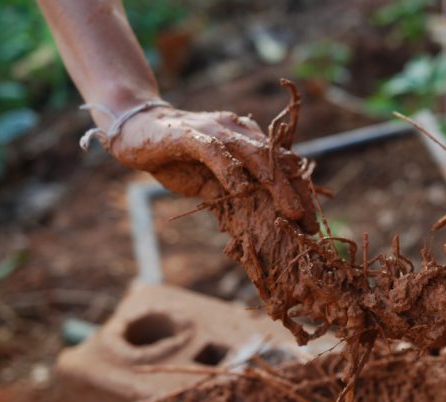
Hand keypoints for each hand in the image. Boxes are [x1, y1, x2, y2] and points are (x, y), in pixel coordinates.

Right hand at [109, 106, 317, 230]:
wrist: (133, 130)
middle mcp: (239, 132)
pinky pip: (216, 152)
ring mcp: (216, 131)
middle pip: (277, 163)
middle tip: (311, 225)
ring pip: (255, 157)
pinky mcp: (191, 134)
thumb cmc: (175, 157)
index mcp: (248, 141)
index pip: (282, 168)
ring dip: (276, 185)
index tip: (312, 224)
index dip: (300, 194)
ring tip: (292, 213)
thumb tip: (253, 227)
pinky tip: (242, 192)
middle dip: (297, 195)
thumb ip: (232, 196)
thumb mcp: (209, 182)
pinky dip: (230, 171)